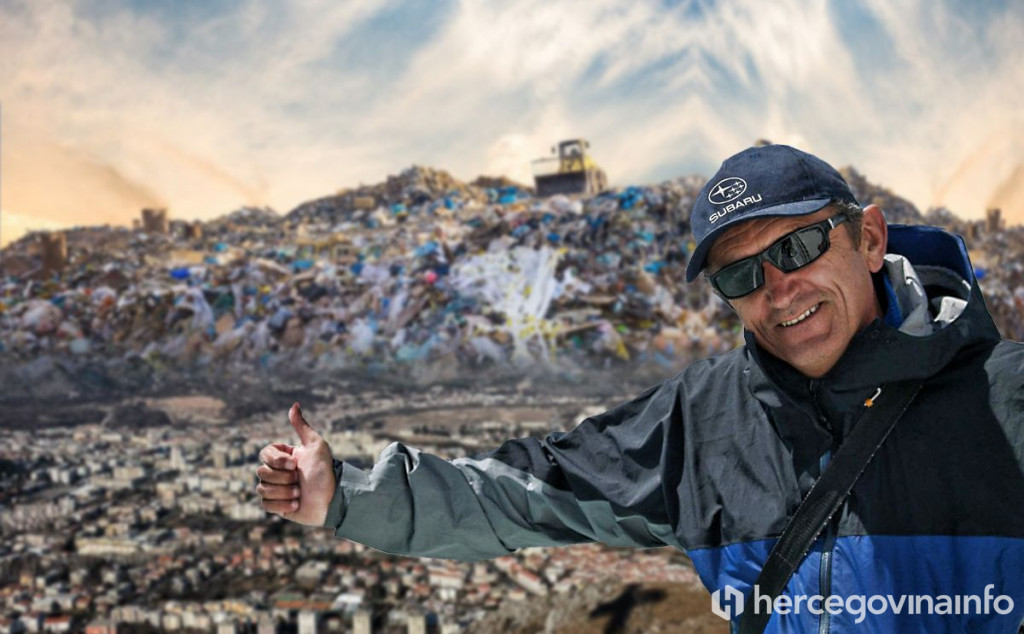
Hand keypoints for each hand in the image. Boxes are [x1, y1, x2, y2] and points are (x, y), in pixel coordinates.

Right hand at [256, 403, 335, 525]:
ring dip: (284, 492)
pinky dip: (281, 505)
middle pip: (262, 472)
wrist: (332, 500)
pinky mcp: (276, 506)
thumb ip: (302, 427)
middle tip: (301, 480)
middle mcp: (278, 471)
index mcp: (284, 456)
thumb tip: (295, 404)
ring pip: (262, 489)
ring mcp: (276, 489)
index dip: (277, 461)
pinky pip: (265, 504)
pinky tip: (296, 505)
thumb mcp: (316, 446)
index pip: (265, 453)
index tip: (295, 464)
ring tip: (300, 493)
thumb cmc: (325, 472)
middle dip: (284, 478)